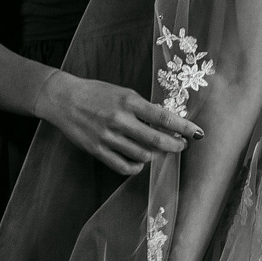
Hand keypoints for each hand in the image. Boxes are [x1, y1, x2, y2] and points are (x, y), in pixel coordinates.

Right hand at [38, 70, 200, 176]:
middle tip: (182, 145)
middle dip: (175, 146)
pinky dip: (137, 166)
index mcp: (128, 101)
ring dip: (156, 155)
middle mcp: (119, 120)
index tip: (198, 133)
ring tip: (159, 151)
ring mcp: (108, 137)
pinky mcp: (97, 150)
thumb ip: (143, 108)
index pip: (164, 117)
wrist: (64, 99)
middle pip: (156, 140)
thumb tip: (166, 124)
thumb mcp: (123, 93)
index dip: (184, 127)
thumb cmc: (96, 93)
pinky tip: (140, 160)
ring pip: (143, 155)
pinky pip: (124, 166)